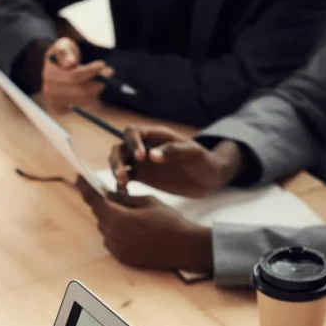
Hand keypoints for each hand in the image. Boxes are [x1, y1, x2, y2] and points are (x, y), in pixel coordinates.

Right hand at [41, 37, 111, 109]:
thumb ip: (66, 52)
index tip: (102, 64)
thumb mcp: (64, 46)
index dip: (90, 71)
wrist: (56, 68)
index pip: (75, 76)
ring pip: (82, 99)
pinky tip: (91, 89)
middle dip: (96, 82)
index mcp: (50, 73)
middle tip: (109, 73)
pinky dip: (89, 97)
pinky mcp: (59, 109)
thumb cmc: (63, 54)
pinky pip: (80, 105)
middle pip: (80, 91)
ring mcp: (54, 101)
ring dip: (95, 90)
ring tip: (101, 80)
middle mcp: (49, 89)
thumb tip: (71, 63)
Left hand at [77, 176, 212, 271]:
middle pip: (99, 214)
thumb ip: (123, 197)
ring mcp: (117, 249)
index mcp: (117, 218)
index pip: (94, 200)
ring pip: (105, 228)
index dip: (85, 187)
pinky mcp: (123, 258)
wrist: (185, 247)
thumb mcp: (146, 201)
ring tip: (128, 213)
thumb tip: (107, 193)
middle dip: (103, 203)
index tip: (78, 178)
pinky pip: (112, 241)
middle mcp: (113, 236)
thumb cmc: (169, 220)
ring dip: (110, 219)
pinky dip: (116, 233)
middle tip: (110, 194)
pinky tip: (133, 229)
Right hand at [110, 129, 243, 197]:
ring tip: (123, 184)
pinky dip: (120, 184)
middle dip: (117, 160)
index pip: (133, 132)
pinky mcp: (142, 177)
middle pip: (120, 148)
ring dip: (116, 171)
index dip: (132, 142)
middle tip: (124, 175)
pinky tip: (124, 193)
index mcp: (156, 136)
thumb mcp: (194, 153)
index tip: (141, 157)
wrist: (208, 178)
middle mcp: (145, 147)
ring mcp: (142, 163)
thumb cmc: (204, 160)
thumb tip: (151, 156)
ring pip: (119, 162)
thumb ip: (174, 151)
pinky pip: (125, 178)